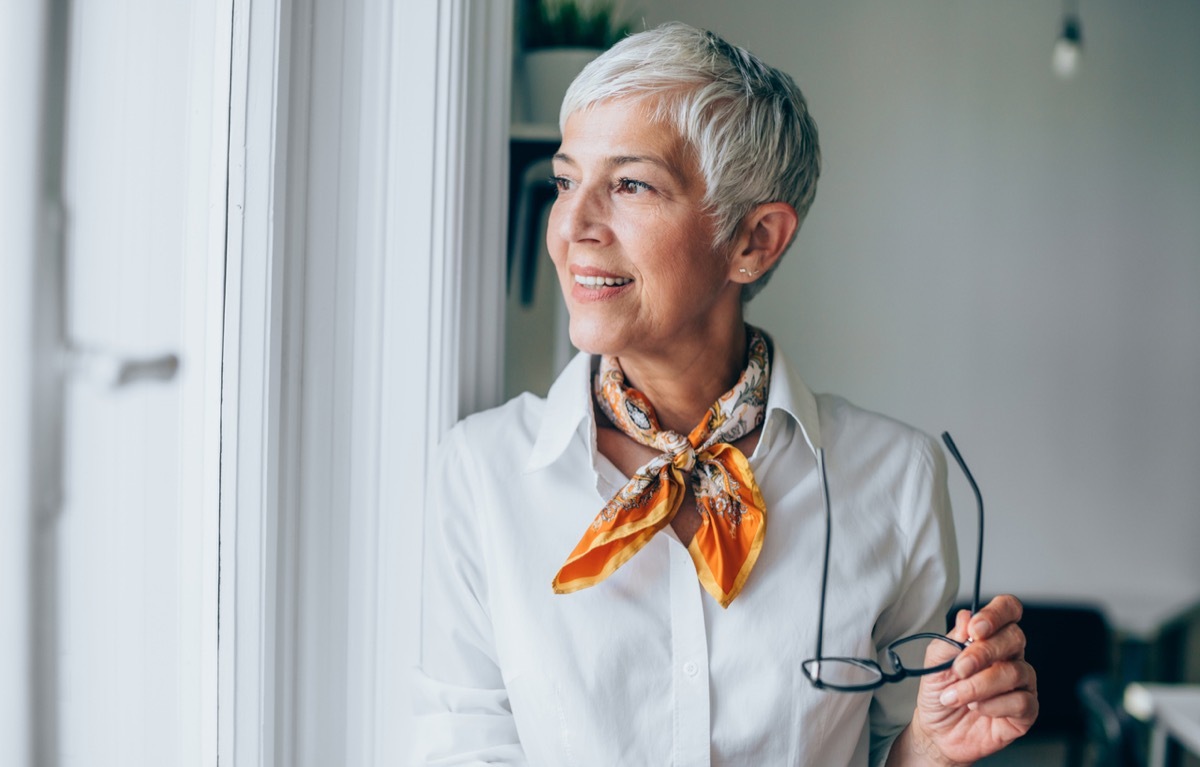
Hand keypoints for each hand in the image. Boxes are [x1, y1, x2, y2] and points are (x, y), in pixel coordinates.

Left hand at [907, 595, 1038, 765]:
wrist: (937, 729)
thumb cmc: (940, 691)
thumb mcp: (935, 662)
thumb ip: (950, 640)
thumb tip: (966, 618)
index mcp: (991, 637)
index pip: (1008, 610)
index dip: (996, 613)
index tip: (976, 629)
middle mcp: (1010, 656)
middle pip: (1014, 637)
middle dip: (983, 652)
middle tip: (959, 668)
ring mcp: (1022, 683)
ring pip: (1014, 671)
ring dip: (979, 685)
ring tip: (956, 696)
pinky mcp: (1026, 711)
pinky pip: (1021, 701)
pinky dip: (993, 705)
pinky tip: (977, 708)